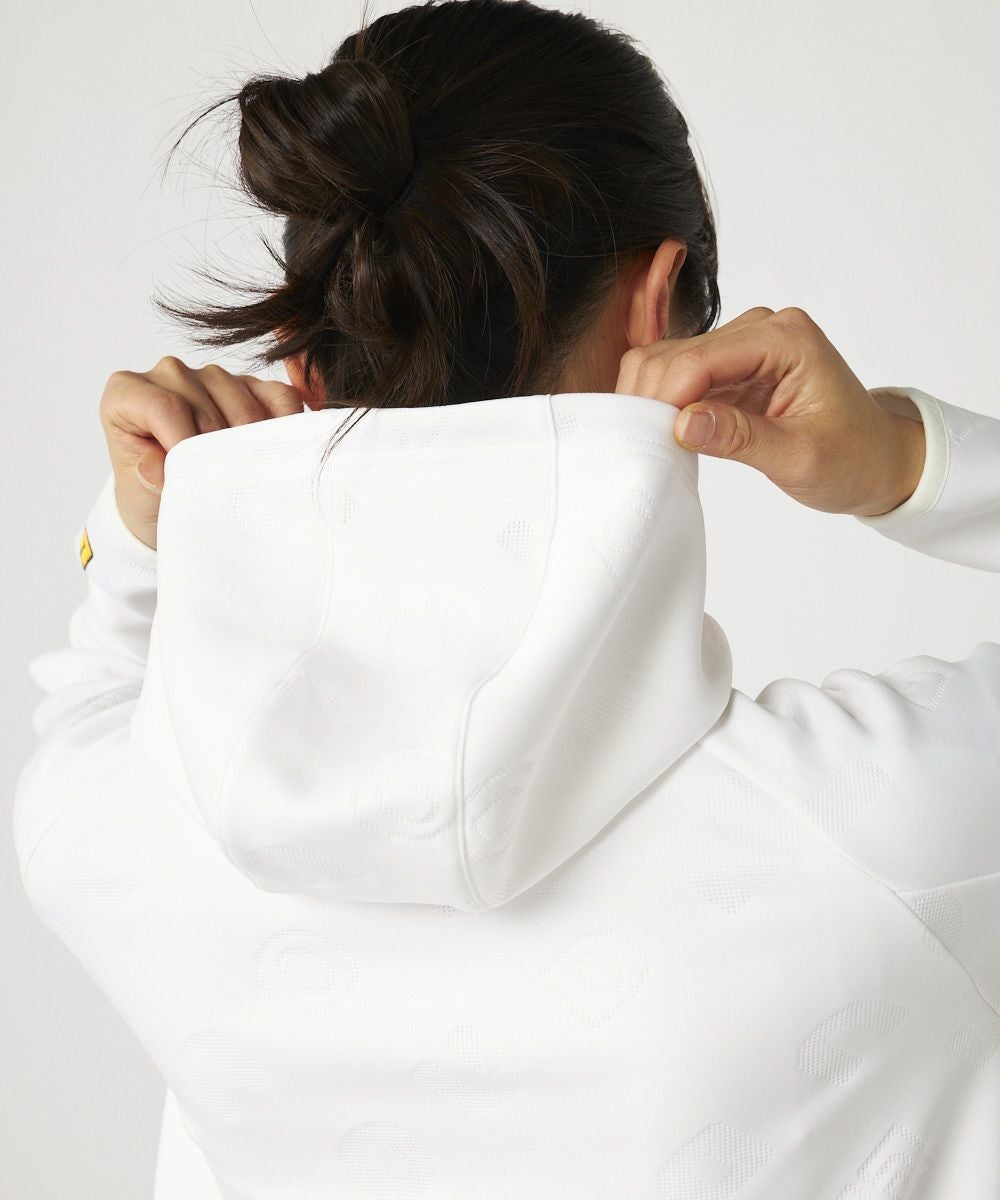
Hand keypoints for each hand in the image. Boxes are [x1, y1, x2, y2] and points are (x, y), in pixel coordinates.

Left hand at [99, 357, 304, 549]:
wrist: (171, 501)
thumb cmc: (150, 494)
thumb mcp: (139, 495)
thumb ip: (146, 478)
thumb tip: (156, 467)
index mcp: (128, 392)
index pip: (164, 406)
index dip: (185, 445)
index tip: (198, 480)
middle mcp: (170, 375)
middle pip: (207, 410)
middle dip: (221, 453)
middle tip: (229, 488)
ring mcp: (213, 377)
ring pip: (243, 405)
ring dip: (252, 445)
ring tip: (249, 476)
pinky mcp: (250, 385)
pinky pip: (277, 396)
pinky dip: (285, 424)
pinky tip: (280, 449)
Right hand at [615, 306, 925, 517]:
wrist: (879, 459)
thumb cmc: (853, 458)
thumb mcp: (802, 458)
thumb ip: (741, 438)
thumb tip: (683, 424)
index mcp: (785, 339)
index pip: (700, 358)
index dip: (666, 399)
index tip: (652, 442)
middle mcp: (761, 329)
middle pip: (674, 354)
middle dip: (652, 401)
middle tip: (648, 450)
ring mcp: (743, 345)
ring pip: (666, 361)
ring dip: (653, 402)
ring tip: (657, 446)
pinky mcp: (730, 366)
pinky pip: (677, 375)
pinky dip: (663, 404)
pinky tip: (667, 434)